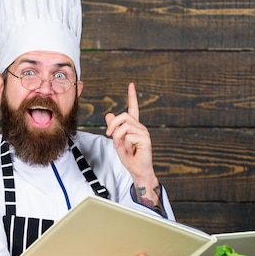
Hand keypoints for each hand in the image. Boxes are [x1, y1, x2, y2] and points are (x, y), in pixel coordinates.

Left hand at [105, 83, 160, 207]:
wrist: (137, 170)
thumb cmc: (129, 157)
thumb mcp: (117, 141)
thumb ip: (113, 128)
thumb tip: (109, 114)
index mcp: (134, 126)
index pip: (133, 108)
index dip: (132, 96)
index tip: (131, 85)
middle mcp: (140, 127)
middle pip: (123, 116)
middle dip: (112, 125)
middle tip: (109, 136)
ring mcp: (144, 132)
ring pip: (124, 126)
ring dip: (117, 136)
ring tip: (119, 146)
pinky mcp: (145, 139)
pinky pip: (129, 135)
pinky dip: (125, 143)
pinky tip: (131, 150)